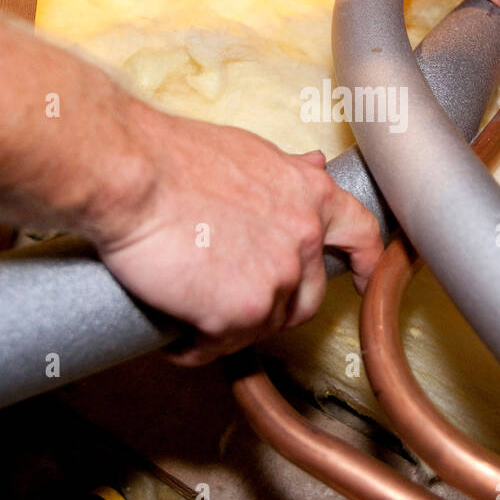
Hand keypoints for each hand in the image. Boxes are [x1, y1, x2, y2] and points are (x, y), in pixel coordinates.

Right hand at [93, 111, 382, 365]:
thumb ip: (287, 172)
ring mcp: (276, 279)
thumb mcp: (249, 152)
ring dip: (231, 326)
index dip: (368, 263)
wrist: (131, 176)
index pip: (362, 235)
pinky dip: (196, 346)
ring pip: (263, 326)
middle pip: (308, 297)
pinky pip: (220, 347)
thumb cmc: (173, 157)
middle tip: (233, 298)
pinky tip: (175, 331)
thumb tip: (314, 166)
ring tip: (191, 308)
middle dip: (276, 305)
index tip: (366, 281)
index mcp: (310, 196)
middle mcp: (303, 239)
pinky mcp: (240, 312)